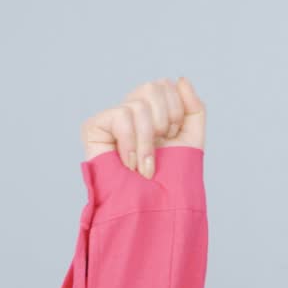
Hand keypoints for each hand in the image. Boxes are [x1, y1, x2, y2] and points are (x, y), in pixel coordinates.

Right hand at [79, 76, 205, 178]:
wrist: (150, 208)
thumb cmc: (169, 181)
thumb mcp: (191, 140)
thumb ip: (193, 108)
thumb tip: (181, 79)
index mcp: (153, 111)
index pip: (167, 85)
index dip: (177, 110)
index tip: (172, 137)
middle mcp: (131, 110)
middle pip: (154, 86)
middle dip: (166, 120)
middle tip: (161, 148)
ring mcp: (113, 118)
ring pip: (139, 103)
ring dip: (149, 141)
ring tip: (146, 166)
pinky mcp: (94, 127)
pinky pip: (121, 115)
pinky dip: (132, 143)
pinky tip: (130, 164)